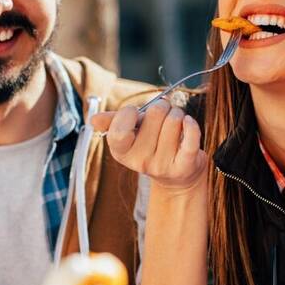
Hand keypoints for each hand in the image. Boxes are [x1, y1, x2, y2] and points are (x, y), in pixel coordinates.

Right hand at [91, 101, 205, 192]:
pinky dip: (191, 124)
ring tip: (175, 123)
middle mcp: (140, 162)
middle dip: (161, 106)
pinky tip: (188, 123)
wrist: (177, 177)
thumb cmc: (152, 146)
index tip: (135, 112)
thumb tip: (93, 120)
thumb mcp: (131, 135)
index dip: (129, 112)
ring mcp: (163, 165)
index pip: (119, 129)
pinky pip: (191, 136)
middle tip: (163, 113)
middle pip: (155, 113)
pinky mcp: (185, 165)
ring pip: (174, 119)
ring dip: (178, 114)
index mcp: (122, 153)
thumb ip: (114, 123)